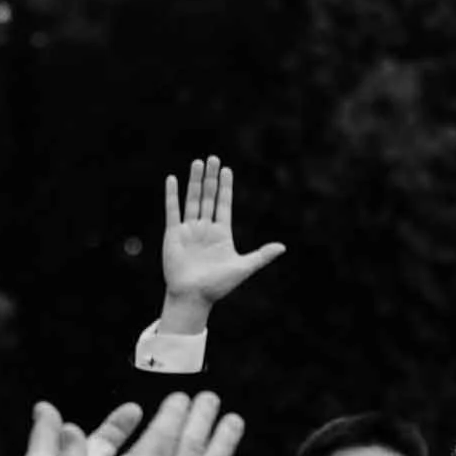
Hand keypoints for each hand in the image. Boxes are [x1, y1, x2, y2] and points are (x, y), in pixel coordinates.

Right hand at [157, 156, 285, 333]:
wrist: (194, 298)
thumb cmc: (218, 286)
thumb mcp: (243, 267)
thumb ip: (261, 255)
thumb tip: (283, 247)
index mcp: (222, 234)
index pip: (224, 204)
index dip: (225, 188)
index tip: (227, 170)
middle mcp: (205, 229)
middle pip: (208, 198)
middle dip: (211, 178)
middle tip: (213, 158)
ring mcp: (189, 230)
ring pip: (193, 200)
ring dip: (195, 181)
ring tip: (198, 162)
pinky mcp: (173, 234)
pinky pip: (173, 211)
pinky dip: (172, 195)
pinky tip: (173, 179)